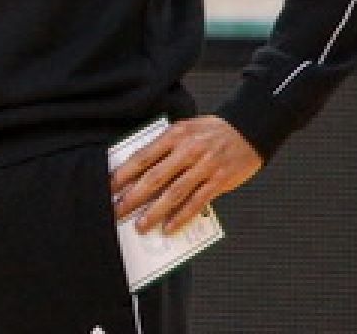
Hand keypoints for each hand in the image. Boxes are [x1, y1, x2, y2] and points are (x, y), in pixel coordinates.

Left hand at [110, 115, 260, 233]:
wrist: (248, 129)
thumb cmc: (211, 131)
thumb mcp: (184, 129)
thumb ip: (164, 148)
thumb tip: (138, 171)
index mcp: (174, 135)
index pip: (143, 157)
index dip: (124, 174)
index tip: (108, 188)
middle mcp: (187, 151)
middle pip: (154, 178)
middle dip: (133, 197)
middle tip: (117, 211)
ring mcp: (204, 167)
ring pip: (174, 193)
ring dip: (155, 212)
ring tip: (140, 225)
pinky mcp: (219, 181)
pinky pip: (197, 202)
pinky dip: (182, 216)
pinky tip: (169, 227)